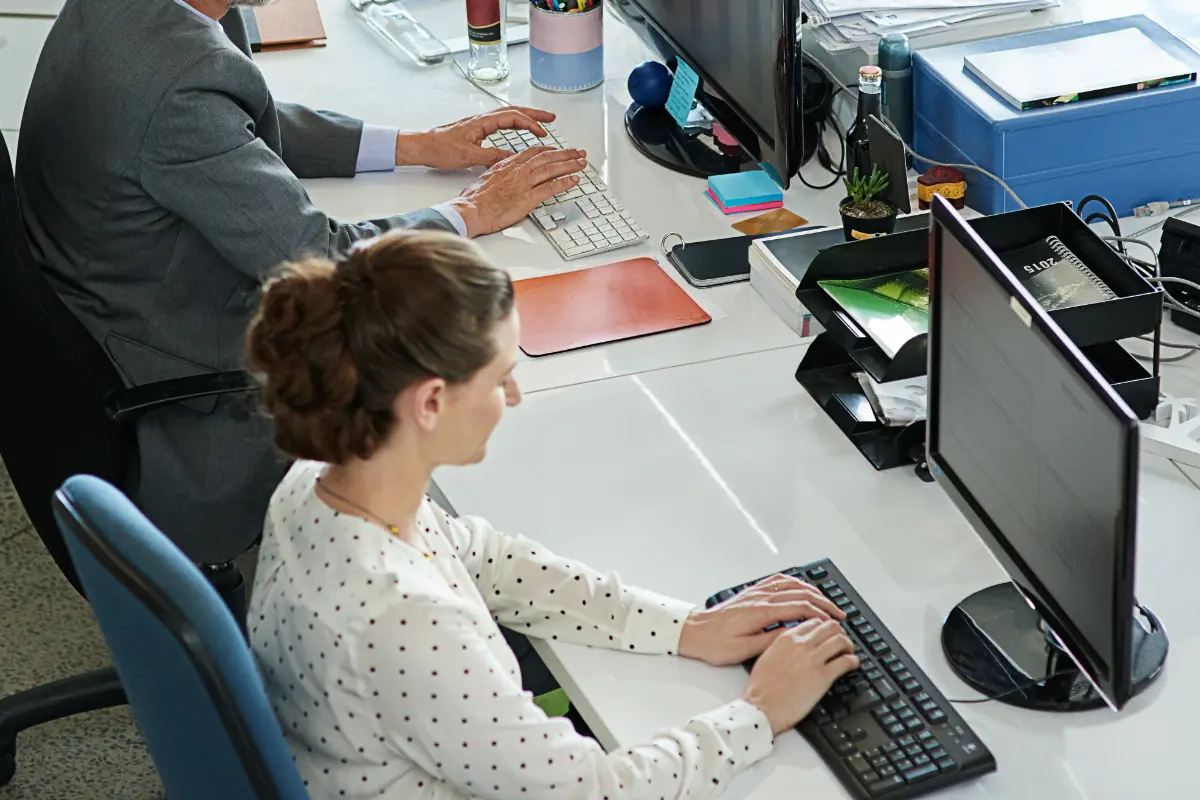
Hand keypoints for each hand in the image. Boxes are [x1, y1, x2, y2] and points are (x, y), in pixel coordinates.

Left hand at [397, 107, 557, 169]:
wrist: (424, 146)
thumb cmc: (440, 149)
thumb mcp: (468, 156)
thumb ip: (491, 156)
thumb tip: (511, 158)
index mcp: (483, 122)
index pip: (513, 117)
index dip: (530, 124)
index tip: (542, 133)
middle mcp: (483, 119)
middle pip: (515, 111)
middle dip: (535, 114)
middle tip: (551, 119)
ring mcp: (481, 123)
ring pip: (509, 115)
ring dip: (526, 117)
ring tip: (541, 123)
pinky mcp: (478, 129)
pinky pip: (502, 122)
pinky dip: (515, 123)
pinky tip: (519, 129)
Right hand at [450, 146, 586, 236]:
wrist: (472, 209)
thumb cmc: (474, 199)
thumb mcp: (486, 179)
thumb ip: (499, 175)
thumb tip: (503, 179)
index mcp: (508, 164)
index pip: (532, 152)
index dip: (548, 150)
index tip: (556, 150)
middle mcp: (518, 170)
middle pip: (547, 157)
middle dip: (565, 154)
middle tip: (578, 152)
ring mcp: (525, 183)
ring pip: (552, 169)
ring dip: (570, 165)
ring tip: (582, 163)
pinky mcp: (529, 197)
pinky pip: (551, 187)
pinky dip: (565, 182)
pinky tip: (574, 180)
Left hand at [676, 574, 844, 666]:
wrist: (693, 632)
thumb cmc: (715, 644)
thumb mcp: (744, 650)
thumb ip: (771, 640)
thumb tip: (795, 633)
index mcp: (760, 612)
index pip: (800, 608)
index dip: (821, 615)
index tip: (834, 623)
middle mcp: (760, 598)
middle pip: (800, 594)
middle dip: (823, 603)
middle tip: (838, 614)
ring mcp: (755, 592)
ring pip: (791, 585)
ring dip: (812, 591)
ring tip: (826, 602)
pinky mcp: (751, 592)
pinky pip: (778, 581)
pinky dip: (795, 583)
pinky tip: (802, 588)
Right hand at [744, 618, 858, 734]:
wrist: (762, 707)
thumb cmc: (760, 688)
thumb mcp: (766, 656)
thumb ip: (780, 646)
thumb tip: (792, 646)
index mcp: (786, 638)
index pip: (813, 622)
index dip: (823, 627)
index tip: (827, 633)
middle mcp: (801, 644)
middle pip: (830, 627)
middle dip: (839, 632)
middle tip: (841, 640)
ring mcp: (813, 659)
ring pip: (840, 640)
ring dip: (848, 645)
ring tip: (849, 652)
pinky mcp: (823, 676)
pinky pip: (846, 661)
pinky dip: (853, 661)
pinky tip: (852, 664)